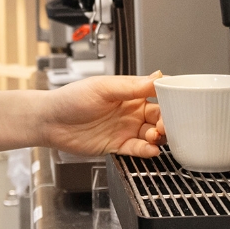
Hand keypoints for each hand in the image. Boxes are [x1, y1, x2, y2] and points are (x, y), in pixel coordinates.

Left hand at [41, 72, 165, 157]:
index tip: (179, 103)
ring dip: (159, 137)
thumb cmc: (71, 98)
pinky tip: (150, 149)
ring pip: (152, 135)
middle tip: (165, 124)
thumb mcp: (103, 88)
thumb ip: (131, 86)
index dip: (170, 99)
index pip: (157, 94)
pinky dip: (147, 151)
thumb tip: (158, 77)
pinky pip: (138, 150)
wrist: (50, 121)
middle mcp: (130, 111)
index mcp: (129, 93)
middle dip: (168, 121)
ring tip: (154, 135)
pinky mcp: (118, 146)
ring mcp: (125, 129)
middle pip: (160, 116)